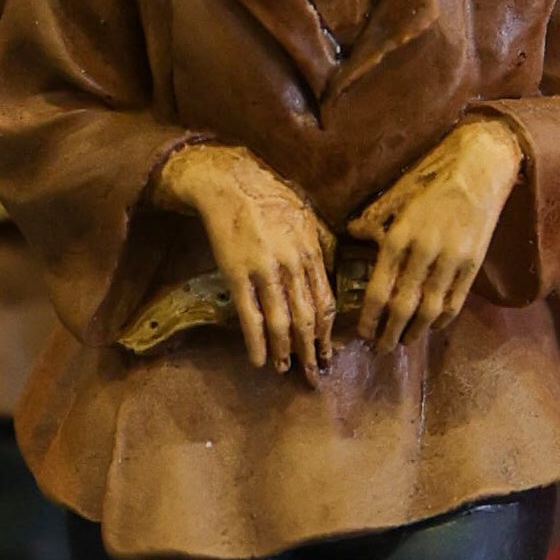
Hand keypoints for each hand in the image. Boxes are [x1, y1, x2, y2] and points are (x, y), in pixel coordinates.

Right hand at [155, 141, 335, 377]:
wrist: (230, 184)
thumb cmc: (269, 198)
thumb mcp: (306, 218)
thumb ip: (319, 249)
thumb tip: (328, 279)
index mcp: (311, 253)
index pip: (325, 303)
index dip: (328, 334)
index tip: (329, 354)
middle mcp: (292, 265)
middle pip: (307, 319)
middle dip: (312, 351)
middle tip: (313, 375)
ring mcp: (265, 271)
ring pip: (281, 321)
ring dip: (285, 351)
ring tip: (287, 370)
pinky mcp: (237, 274)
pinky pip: (249, 315)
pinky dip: (256, 342)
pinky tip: (259, 360)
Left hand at [347, 114, 522, 354]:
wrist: (480, 166)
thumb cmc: (432, 176)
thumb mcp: (396, 194)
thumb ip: (373, 219)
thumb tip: (352, 234)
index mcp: (399, 237)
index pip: (378, 291)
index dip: (368, 318)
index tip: (362, 332)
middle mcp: (424, 253)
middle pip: (403, 308)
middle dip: (389, 334)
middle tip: (380, 349)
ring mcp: (451, 260)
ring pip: (430, 310)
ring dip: (416, 332)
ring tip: (404, 343)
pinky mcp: (473, 263)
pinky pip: (455, 301)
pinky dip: (443, 319)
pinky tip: (433, 326)